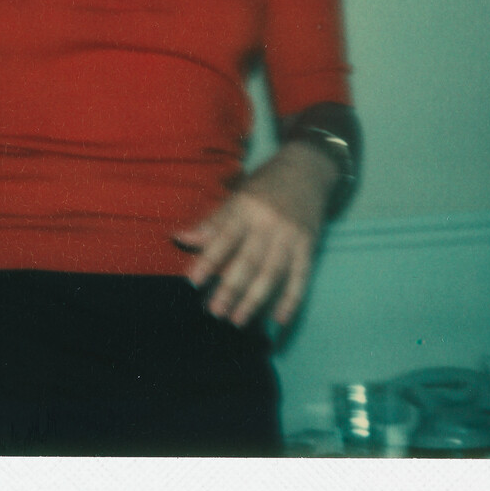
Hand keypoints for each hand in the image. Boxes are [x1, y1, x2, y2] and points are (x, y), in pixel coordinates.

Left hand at [173, 141, 338, 328]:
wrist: (307, 170)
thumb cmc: (264, 185)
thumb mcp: (236, 195)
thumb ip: (212, 222)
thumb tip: (180, 238)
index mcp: (247, 208)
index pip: (224, 237)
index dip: (208, 259)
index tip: (192, 281)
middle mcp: (269, 223)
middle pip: (249, 260)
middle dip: (231, 288)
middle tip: (214, 312)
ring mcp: (291, 237)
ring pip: (272, 273)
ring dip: (255, 300)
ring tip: (238, 320)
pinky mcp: (309, 247)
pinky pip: (300, 278)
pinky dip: (290, 300)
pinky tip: (278, 321)